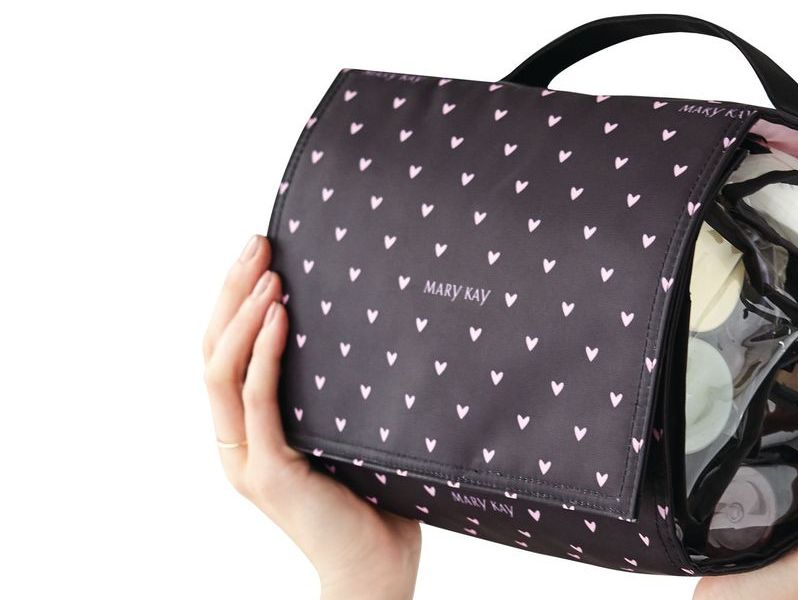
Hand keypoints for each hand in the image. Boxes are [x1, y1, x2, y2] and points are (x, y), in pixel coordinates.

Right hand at [202, 234, 420, 599]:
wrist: (378, 568)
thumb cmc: (373, 498)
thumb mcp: (344, 430)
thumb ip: (329, 392)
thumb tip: (358, 325)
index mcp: (246, 432)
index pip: (223, 353)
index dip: (232, 300)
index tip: (259, 254)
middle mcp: (235, 442)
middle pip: (212, 350)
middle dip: (229, 291)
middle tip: (256, 241)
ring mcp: (246, 458)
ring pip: (222, 371)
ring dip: (242, 314)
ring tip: (268, 270)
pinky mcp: (270, 472)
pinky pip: (258, 402)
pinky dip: (266, 353)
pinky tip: (284, 316)